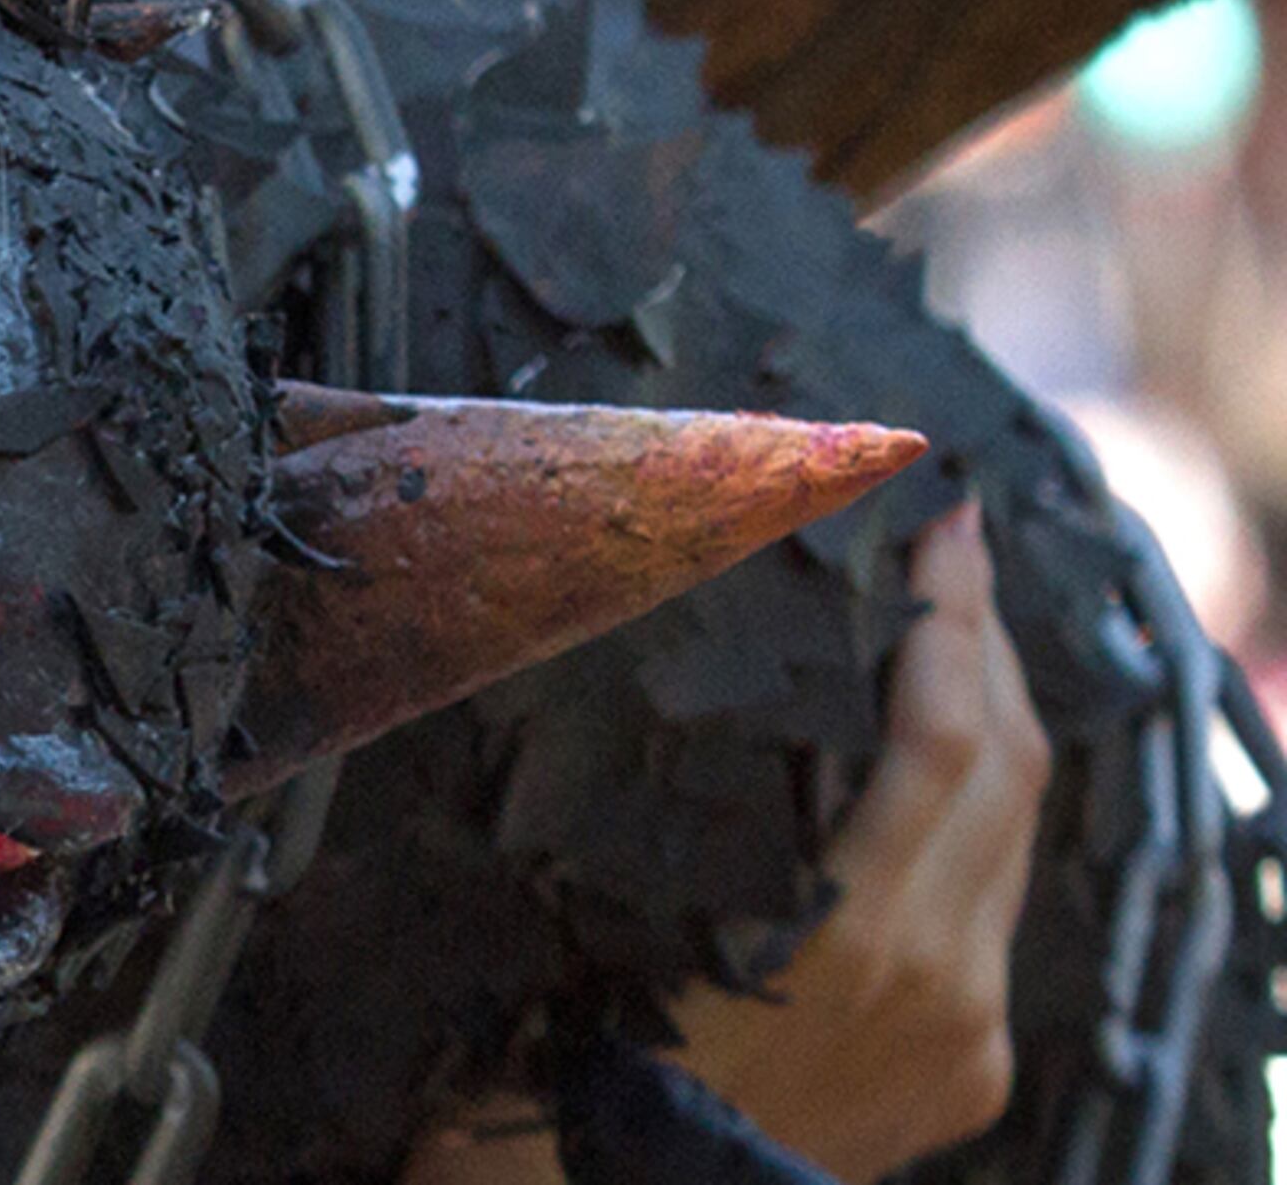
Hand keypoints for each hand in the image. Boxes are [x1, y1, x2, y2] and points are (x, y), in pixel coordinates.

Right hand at [402, 502, 1051, 1184]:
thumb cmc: (578, 1055)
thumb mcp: (626, 912)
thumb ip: (706, 807)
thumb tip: (734, 666)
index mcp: (849, 936)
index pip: (944, 741)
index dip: (953, 624)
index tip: (939, 533)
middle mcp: (934, 980)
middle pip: (1008, 770)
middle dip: (987, 643)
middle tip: (953, 552)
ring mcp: (966, 1027)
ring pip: (1017, 837)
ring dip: (993, 722)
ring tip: (948, 635)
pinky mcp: (974, 1062)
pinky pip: (993, 913)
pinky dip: (977, 824)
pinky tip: (932, 776)